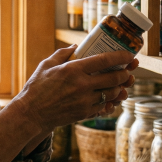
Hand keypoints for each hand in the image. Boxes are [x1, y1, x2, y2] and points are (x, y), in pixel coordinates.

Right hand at [11, 45, 137, 129]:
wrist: (32, 113)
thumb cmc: (37, 87)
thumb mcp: (46, 65)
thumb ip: (62, 54)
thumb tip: (76, 47)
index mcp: (73, 70)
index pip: (104, 60)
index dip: (120, 57)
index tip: (129, 55)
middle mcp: (82, 85)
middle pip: (114, 78)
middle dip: (125, 73)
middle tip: (128, 70)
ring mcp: (85, 101)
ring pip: (112, 93)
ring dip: (120, 87)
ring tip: (121, 83)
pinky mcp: (85, 113)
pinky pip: (104, 106)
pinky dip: (110, 101)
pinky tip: (110, 97)